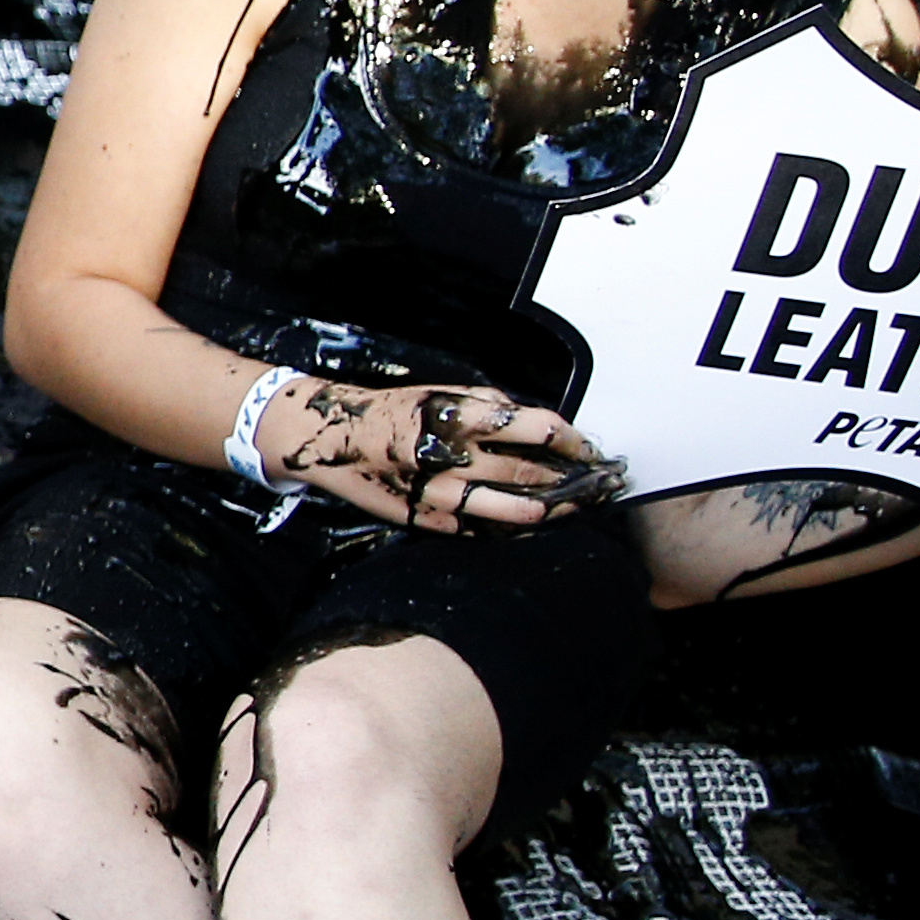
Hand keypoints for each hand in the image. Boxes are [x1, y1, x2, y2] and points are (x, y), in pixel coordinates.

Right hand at [271, 377, 614, 532]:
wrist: (328, 438)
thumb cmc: (392, 412)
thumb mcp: (441, 393)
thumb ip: (489, 406)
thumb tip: (537, 424)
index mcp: (459, 416)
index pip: (535, 427)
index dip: (570, 439)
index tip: (588, 448)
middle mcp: (452, 456)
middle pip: (529, 473)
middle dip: (567, 480)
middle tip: (592, 485)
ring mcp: (439, 493)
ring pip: (510, 510)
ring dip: (546, 510)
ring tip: (567, 509)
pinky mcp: (426, 518)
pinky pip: (477, 527)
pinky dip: (505, 526)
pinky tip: (524, 523)